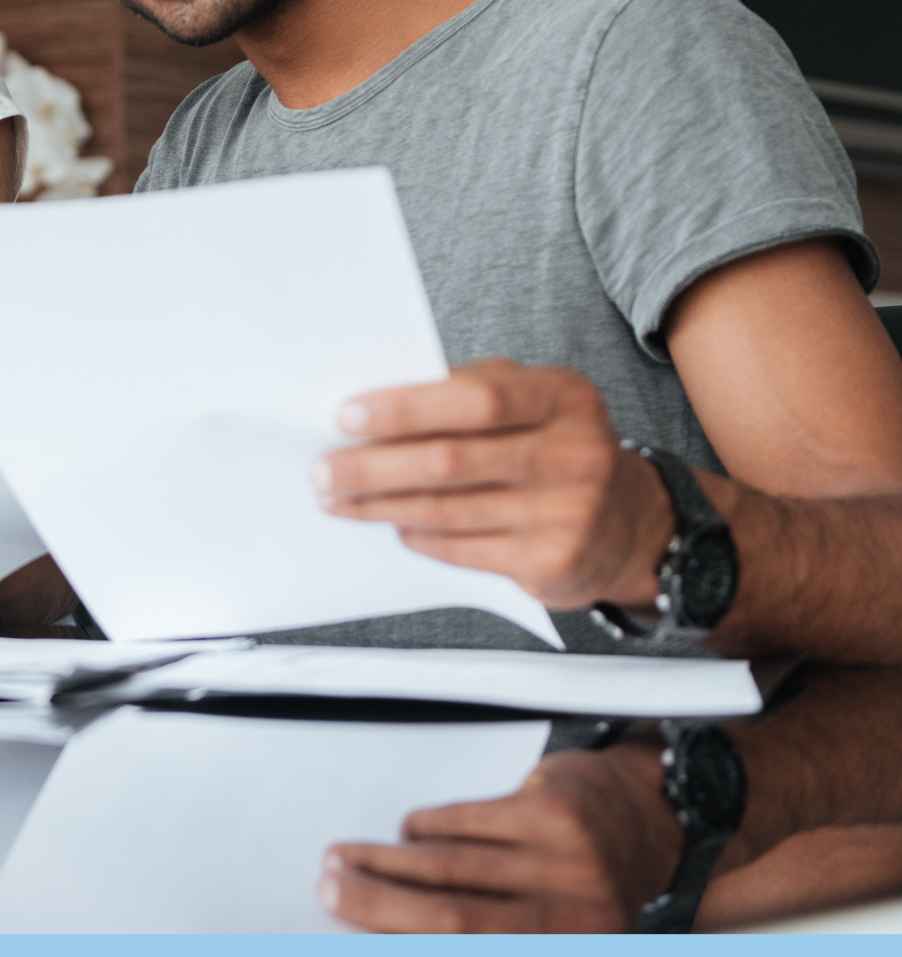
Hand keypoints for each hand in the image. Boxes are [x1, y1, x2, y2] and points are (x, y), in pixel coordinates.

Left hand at [315, 358, 673, 609]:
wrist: (632, 524)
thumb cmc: (559, 451)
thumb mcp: (535, 404)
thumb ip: (469, 394)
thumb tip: (376, 408)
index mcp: (565, 398)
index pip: (476, 398)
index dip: (405, 408)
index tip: (346, 417)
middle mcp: (575, 453)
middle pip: (451, 460)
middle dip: (373, 466)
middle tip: (324, 469)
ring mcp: (568, 512)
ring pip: (445, 510)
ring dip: (379, 505)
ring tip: (338, 498)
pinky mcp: (551, 562)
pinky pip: (459, 548)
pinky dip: (416, 535)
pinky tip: (392, 525)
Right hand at [320, 740, 680, 932]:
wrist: (659, 823)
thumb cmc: (592, 891)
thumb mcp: (554, 939)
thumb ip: (488, 947)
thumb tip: (389, 944)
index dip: (402, 955)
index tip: (348, 946)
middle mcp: (577, 924)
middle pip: (447, 920)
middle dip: (374, 904)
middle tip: (330, 888)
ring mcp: (568, 865)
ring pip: (448, 865)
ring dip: (384, 862)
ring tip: (346, 856)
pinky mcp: (556, 812)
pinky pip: (463, 819)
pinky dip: (424, 826)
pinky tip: (410, 831)